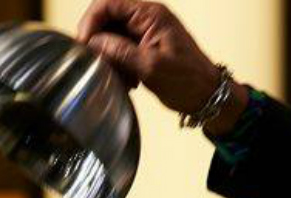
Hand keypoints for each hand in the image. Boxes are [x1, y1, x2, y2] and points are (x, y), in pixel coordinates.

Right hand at [77, 0, 247, 134]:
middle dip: (99, 42)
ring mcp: (146, 33)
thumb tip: (93, 43)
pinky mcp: (145, 48)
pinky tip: (127, 82)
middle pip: (108, 19)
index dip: (90, 21)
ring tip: (118, 78)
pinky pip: (121, 50)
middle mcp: (147, 19)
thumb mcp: (150, 67)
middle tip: (97, 65)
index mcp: (150, 15)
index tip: (83, 45)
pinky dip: (118, 65)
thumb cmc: (187, 81)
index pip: (108, 4)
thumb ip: (119, 51)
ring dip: (109, 57)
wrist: (208, 96)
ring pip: (112, 36)